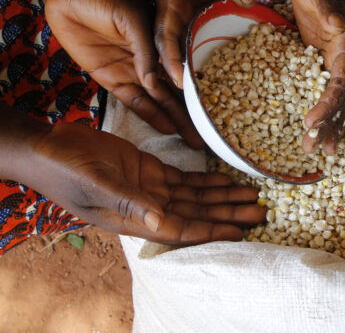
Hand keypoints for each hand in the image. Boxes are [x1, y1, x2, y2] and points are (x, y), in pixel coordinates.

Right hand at [32, 123, 264, 243]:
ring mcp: (149, 189)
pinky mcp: (148, 171)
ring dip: (223, 197)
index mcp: (134, 218)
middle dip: (228, 213)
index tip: (239, 232)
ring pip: (195, 197)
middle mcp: (147, 207)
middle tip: (262, 211)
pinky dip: (206, 180)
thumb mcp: (96, 183)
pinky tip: (227, 179)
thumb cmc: (65, 168)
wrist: (48, 147)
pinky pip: (184, 179)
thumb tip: (159, 222)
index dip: (210, 230)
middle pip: (196, 213)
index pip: (180, 228)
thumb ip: (129, 202)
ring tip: (253, 195)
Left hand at [43, 0, 202, 147]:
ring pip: (159, 100)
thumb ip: (145, 50)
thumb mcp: (131, 19)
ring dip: (176, 119)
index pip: (186, 69)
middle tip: (208, 135)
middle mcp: (151, 58)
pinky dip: (151, 115)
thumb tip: (156, 82)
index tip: (218, 105)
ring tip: (193, 139)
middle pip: (176, 91)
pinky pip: (135, 101)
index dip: (201, 88)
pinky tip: (167, 128)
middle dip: (192, 113)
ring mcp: (132, 69)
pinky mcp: (111, 78)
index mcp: (162, 40)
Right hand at [153, 0, 252, 88]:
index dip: (170, 61)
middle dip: (178, 77)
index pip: (164, 37)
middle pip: (171, 51)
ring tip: (203, 98)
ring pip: (185, 48)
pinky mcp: (196, 16)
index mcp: (167, 4)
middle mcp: (172, 15)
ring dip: (191, 71)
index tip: (179, 81)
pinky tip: (219, 75)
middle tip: (191, 102)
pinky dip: (206, 56)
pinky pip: (199, 39)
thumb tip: (249, 1)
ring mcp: (183, 17)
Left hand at [291, 0, 344, 153]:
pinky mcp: (324, 58)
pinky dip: (323, 109)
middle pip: (341, 97)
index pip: (340, 81)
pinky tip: (316, 126)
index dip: (327, 104)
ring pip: (336, 98)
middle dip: (329, 124)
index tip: (311, 122)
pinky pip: (326, 89)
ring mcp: (336, 59)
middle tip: (314, 149)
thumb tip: (338, 26)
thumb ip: (329, 9)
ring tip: (317, 150)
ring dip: (329, 124)